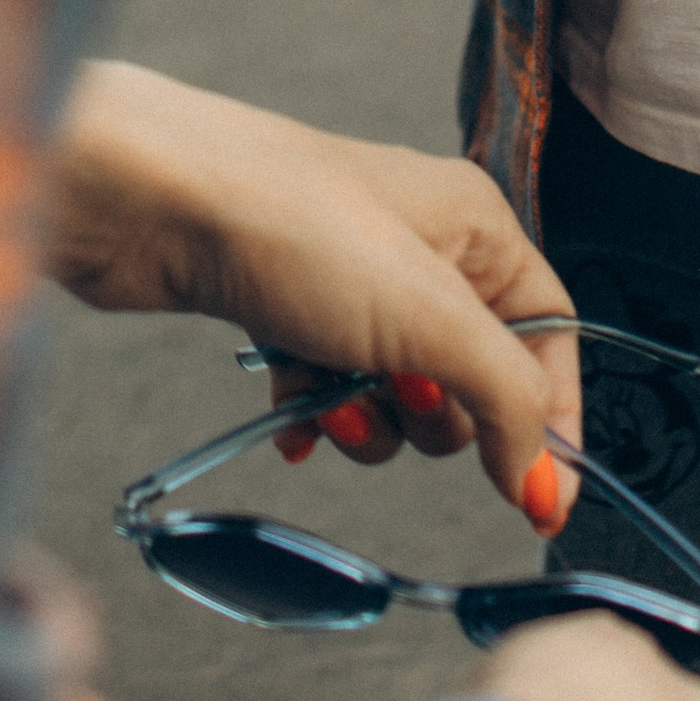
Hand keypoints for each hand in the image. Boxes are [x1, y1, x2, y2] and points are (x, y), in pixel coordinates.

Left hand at [46, 61, 577, 525]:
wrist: (150, 201)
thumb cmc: (290, 224)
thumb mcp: (428, 316)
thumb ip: (504, 397)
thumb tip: (544, 477)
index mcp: (474, 225)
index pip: (546, 334)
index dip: (549, 417)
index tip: (540, 498)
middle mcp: (419, 248)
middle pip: (470, 376)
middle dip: (433, 415)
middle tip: (398, 398)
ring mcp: (348, 280)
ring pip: (394, 395)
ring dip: (367, 420)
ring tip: (330, 399)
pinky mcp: (286, 308)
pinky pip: (327, 390)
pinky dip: (314, 414)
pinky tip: (292, 421)